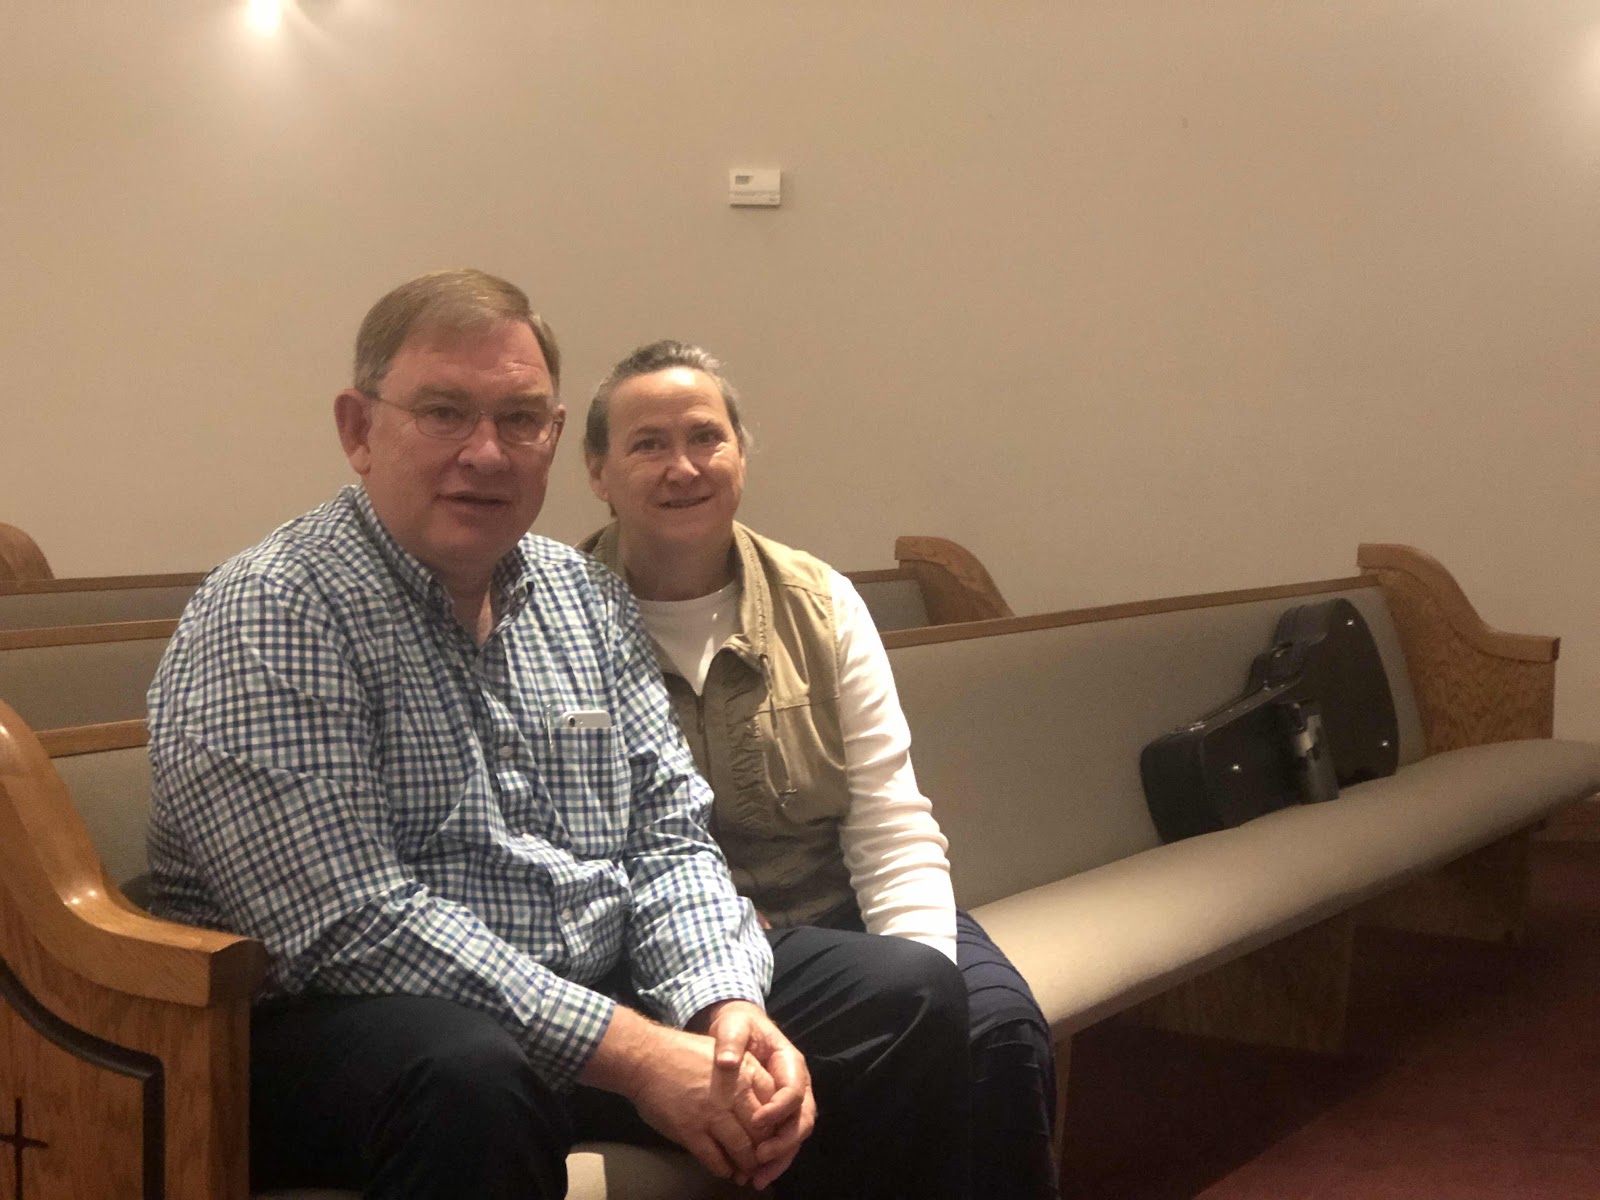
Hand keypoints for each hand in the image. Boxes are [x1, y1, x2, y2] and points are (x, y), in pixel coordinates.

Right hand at [580, 1006, 781, 1183]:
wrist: (646, 1057)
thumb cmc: (685, 1054)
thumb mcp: (726, 1053)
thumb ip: (747, 1076)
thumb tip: (764, 1105)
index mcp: (746, 1071)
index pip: (775, 1105)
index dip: (776, 1126)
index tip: (772, 1136)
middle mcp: (733, 1093)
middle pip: (762, 1131)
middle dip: (765, 1152)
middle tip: (763, 1162)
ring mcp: (712, 1113)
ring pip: (742, 1149)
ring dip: (746, 1166)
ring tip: (746, 1173)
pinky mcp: (691, 1130)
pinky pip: (714, 1158)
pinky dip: (723, 1169)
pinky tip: (725, 1171)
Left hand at [689, 999, 815, 1188]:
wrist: (738, 1029)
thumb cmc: (739, 1026)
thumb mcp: (733, 1026)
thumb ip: (731, 1041)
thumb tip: (726, 1062)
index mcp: (790, 1063)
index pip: (793, 1091)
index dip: (778, 1109)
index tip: (755, 1122)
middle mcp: (798, 1086)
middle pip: (802, 1120)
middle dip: (784, 1144)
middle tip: (759, 1158)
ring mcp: (790, 1103)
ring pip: (795, 1136)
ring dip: (780, 1159)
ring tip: (758, 1178)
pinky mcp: (779, 1115)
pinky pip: (782, 1140)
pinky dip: (772, 1160)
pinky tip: (755, 1174)